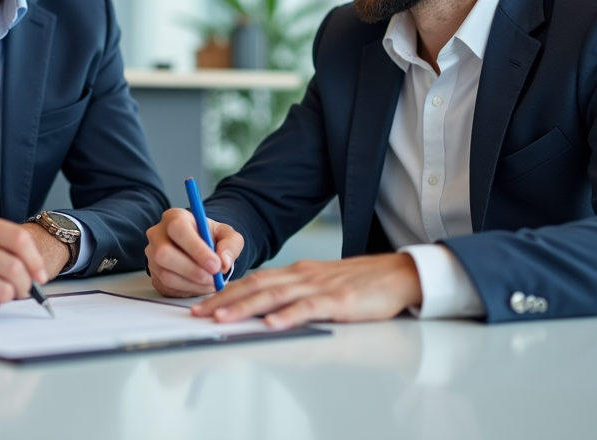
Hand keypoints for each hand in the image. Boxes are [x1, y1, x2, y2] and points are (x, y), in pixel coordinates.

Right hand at [0, 211, 49, 311]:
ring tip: (2, 291)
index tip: (40, 274)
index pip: (19, 240)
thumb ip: (2, 242)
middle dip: (25, 284)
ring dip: (9, 296)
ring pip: (4, 290)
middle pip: (14, 268)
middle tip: (24, 288)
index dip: (36, 260)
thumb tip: (36, 270)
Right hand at [145, 208, 244, 297]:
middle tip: (213, 278)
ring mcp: (152, 256)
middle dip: (192, 270)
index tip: (215, 265)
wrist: (199, 247)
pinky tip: (202, 286)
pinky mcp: (154, 275)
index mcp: (174, 217)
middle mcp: (157, 235)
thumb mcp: (226, 234)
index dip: (196, 249)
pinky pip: (167, 287)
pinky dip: (188, 291)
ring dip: (192, 284)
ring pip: (166, 275)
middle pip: (164, 253)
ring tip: (211, 283)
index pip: (178, 229)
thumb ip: (230, 244)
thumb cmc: (210, 237)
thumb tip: (224, 263)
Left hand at [190, 254, 422, 328]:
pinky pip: (309, 308)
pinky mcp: (339, 300)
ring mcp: (320, 287)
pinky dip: (288, 315)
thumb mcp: (321, 284)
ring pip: (275, 295)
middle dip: (224, 300)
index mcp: (298, 272)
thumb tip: (266, 310)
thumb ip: (295, 294)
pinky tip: (272, 323)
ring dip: (246, 307)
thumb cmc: (361, 283)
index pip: (254, 281)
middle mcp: (303, 275)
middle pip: (256, 286)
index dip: (225, 292)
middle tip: (198, 314)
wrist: (398, 274)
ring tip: (222, 319)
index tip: (202, 306)